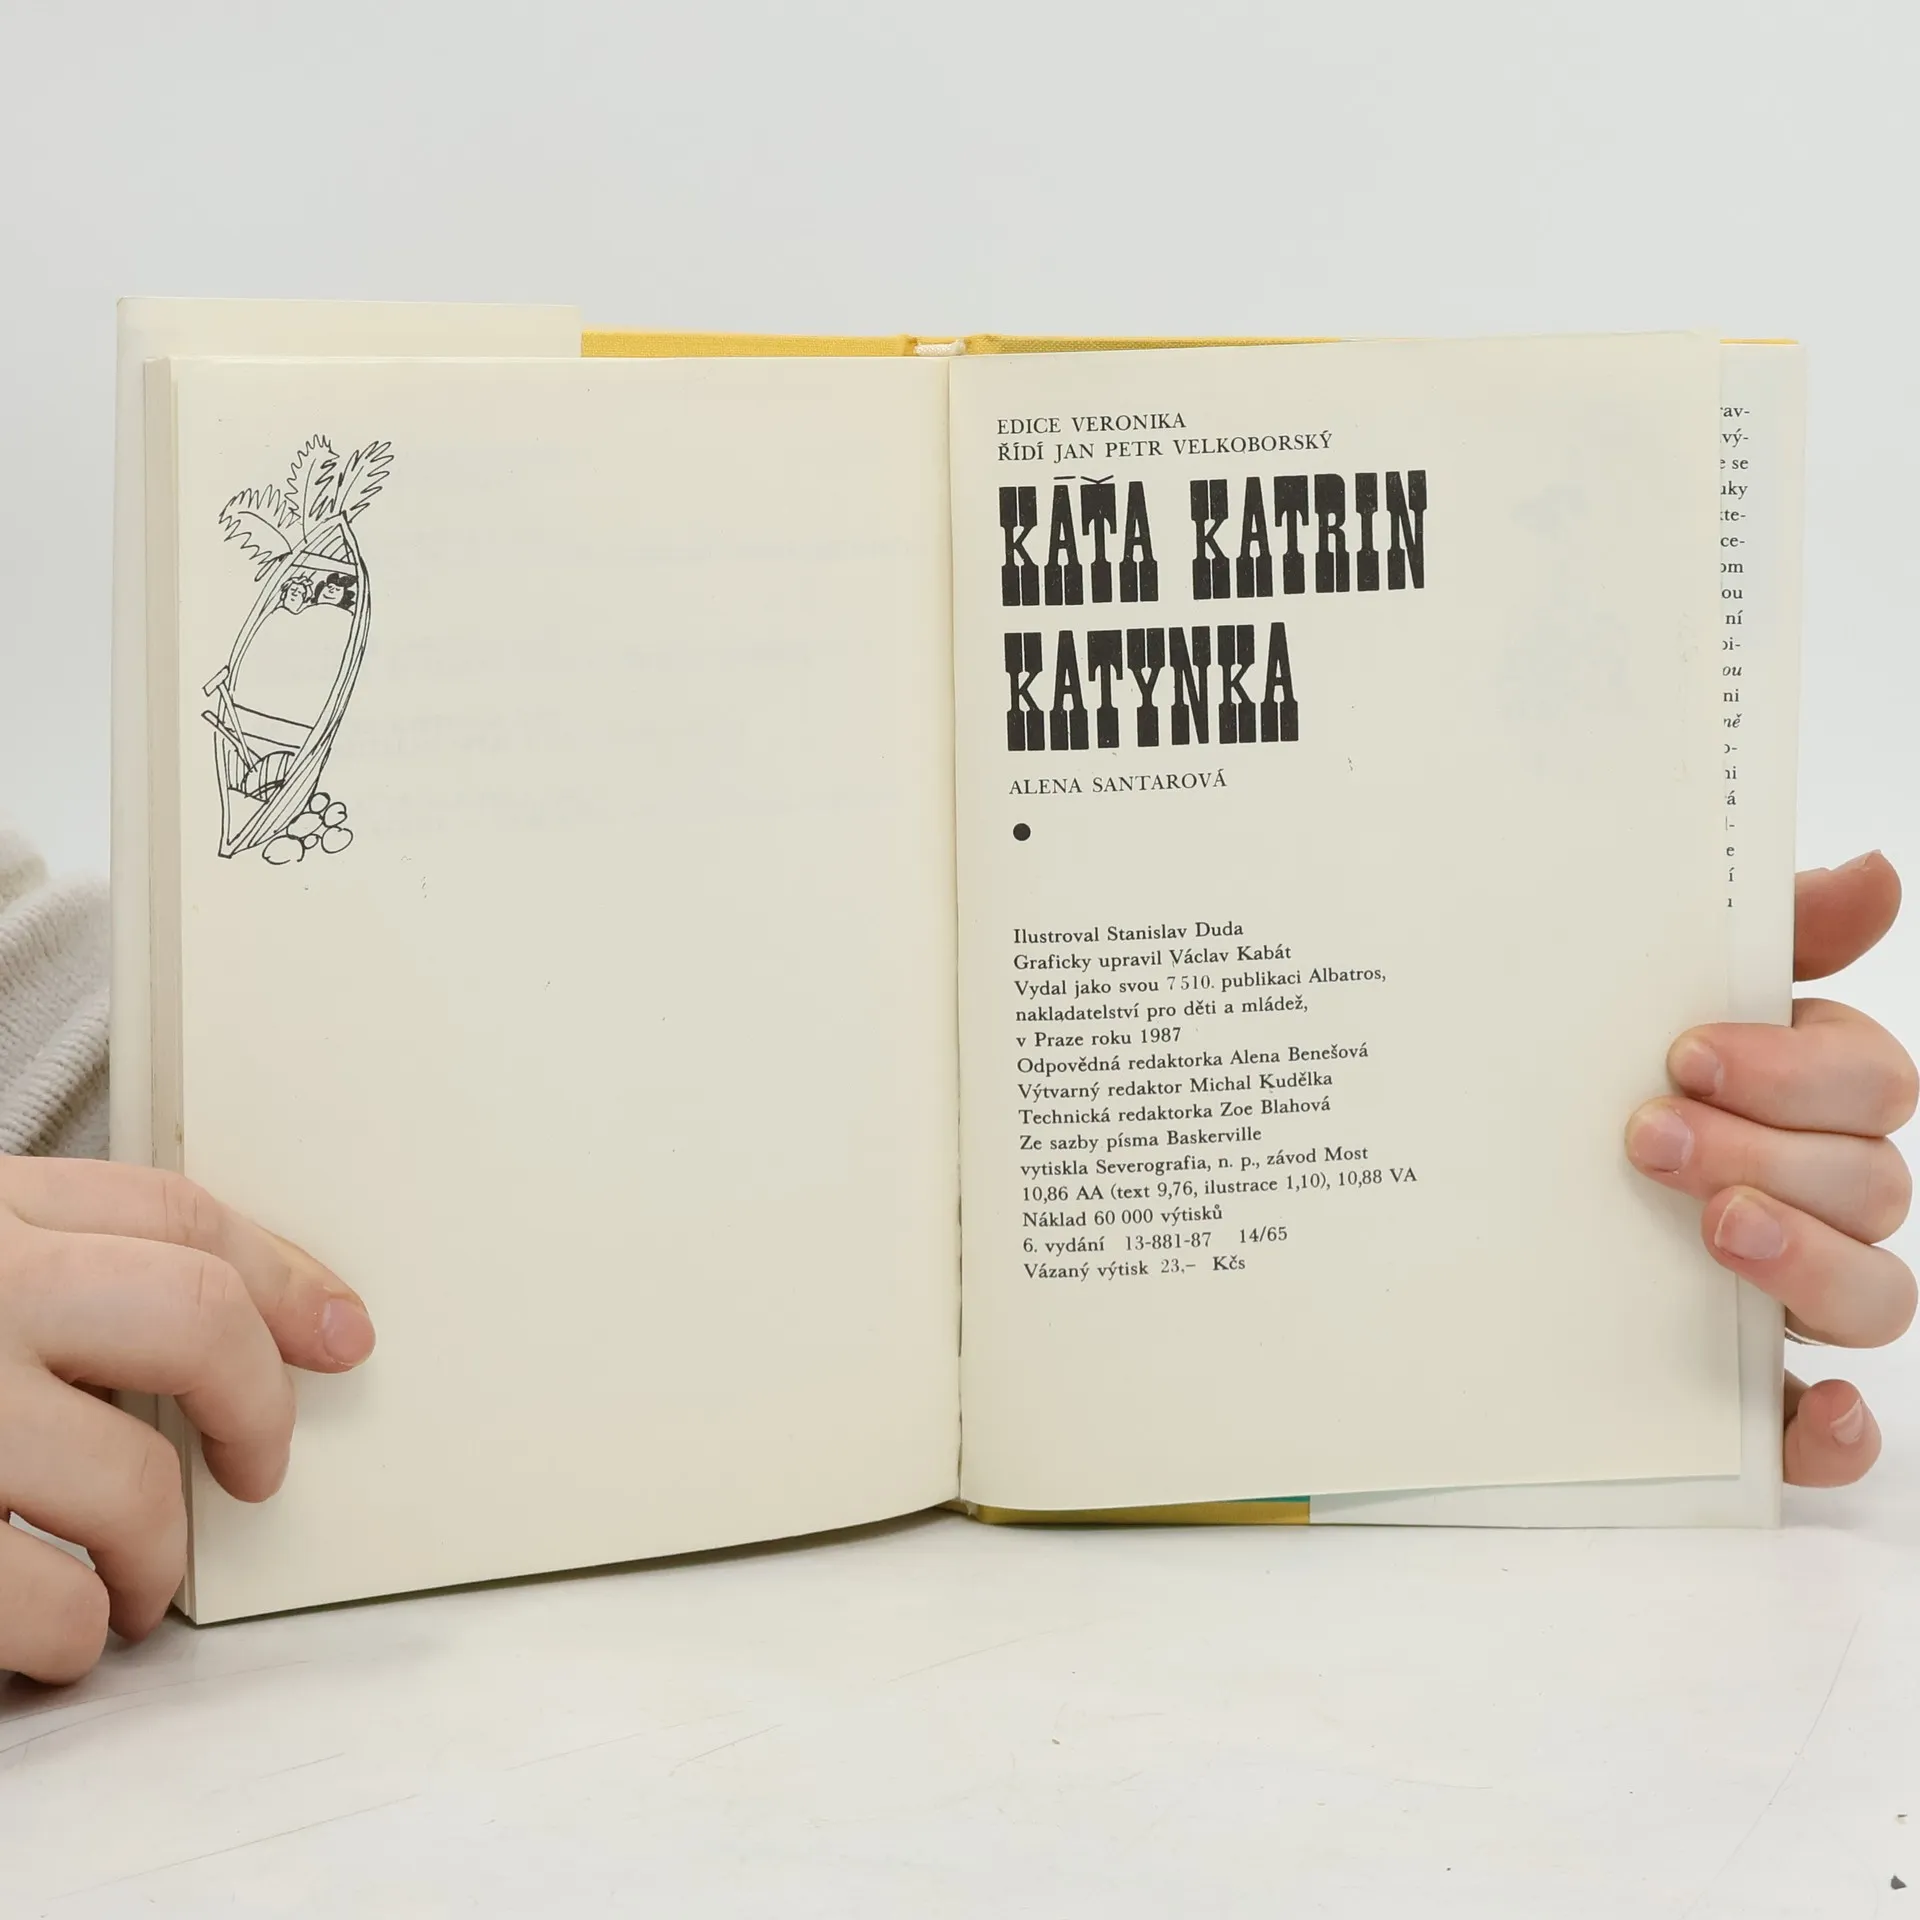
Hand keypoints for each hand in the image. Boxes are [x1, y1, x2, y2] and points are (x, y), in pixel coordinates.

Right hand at [0, 1161, 373, 1681]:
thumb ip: (54, 1275)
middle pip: (194, 1319)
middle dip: (257, 1408)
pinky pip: (45, 1598)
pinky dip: (73, 1632)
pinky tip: (62, 1633)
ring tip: (134, 1589)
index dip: (282, 1277)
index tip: (340, 1333)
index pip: (176, 1216)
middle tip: (259, 1472)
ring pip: (131, 1479)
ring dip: (157, 1556)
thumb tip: (224, 1326)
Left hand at [1626, 851, 1913, 1487]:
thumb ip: (1760, 933)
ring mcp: (1786, 1292)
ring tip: (1712, 1228)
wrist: (1447, 1178)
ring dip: (1809, 1261)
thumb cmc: (1578, 1073)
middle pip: (1871, 1180)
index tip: (1683, 1053)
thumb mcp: (1636, 989)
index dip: (1797, 1067)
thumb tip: (1871, 874)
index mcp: (1794, 1095)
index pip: (1867, 1079)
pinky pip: (1823, 1429)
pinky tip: (1810, 1411)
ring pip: (1877, 1292)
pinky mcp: (1745, 1388)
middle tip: (1648, 1135)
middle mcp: (1809, 1191)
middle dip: (1769, 1151)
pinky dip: (1832, 1430)